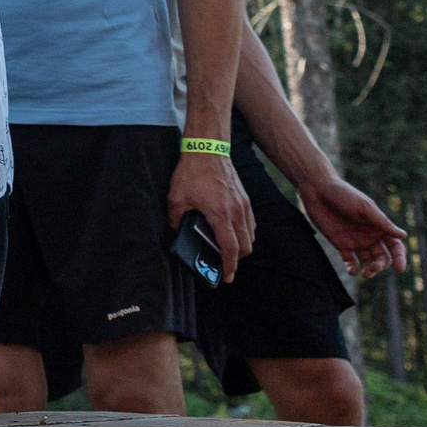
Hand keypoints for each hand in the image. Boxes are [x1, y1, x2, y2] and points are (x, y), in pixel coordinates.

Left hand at [167, 151, 255, 281]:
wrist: (207, 150)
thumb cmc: (192, 173)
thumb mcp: (176, 198)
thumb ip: (175, 218)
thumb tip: (176, 230)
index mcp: (220, 214)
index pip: (230, 247)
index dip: (230, 265)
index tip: (227, 276)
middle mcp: (237, 211)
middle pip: (245, 246)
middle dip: (237, 259)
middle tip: (225, 265)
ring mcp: (244, 205)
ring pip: (250, 235)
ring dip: (242, 246)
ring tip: (228, 250)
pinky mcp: (245, 198)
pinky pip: (251, 223)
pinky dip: (245, 232)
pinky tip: (233, 232)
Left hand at [294, 173, 408, 277]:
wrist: (317, 190)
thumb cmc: (344, 195)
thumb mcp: (364, 208)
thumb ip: (382, 222)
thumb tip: (403, 235)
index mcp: (379, 226)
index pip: (395, 245)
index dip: (399, 257)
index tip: (399, 269)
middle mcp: (370, 235)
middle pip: (382, 256)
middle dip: (380, 265)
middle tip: (372, 270)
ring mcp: (355, 240)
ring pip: (368, 260)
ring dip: (369, 269)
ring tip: (365, 274)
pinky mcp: (340, 243)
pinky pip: (350, 260)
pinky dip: (353, 268)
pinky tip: (352, 271)